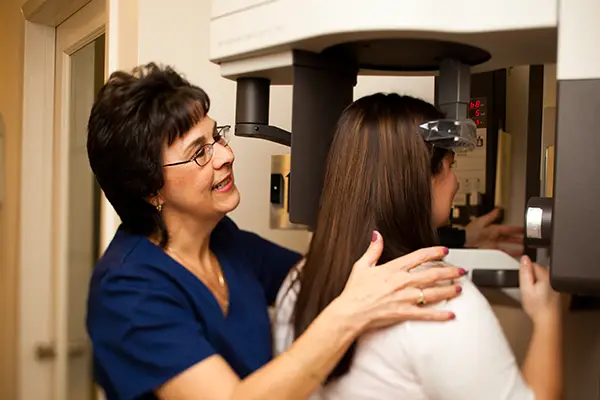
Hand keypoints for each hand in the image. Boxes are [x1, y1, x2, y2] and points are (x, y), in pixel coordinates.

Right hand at [335, 231, 466, 332]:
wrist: (351, 312)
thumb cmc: (355, 291)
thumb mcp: (362, 266)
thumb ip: (373, 249)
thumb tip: (376, 234)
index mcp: (393, 269)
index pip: (419, 257)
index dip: (434, 252)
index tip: (445, 250)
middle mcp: (403, 282)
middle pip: (432, 274)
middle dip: (449, 272)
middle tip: (461, 271)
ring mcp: (405, 298)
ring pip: (433, 293)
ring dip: (449, 290)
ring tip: (459, 288)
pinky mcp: (405, 313)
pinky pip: (427, 314)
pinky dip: (440, 315)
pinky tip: (451, 314)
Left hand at [465, 207, 523, 256]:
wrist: (462, 243)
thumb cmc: (469, 232)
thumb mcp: (481, 221)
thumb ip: (491, 216)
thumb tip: (498, 209)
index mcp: (493, 229)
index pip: (508, 229)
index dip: (516, 229)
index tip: (524, 229)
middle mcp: (494, 237)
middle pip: (509, 238)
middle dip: (518, 239)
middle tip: (528, 240)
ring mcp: (493, 245)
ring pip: (507, 247)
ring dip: (515, 248)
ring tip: (524, 249)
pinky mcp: (491, 252)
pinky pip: (502, 253)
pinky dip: (509, 255)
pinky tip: (514, 256)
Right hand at [519, 255, 561, 324]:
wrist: (548, 322)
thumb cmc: (537, 307)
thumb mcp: (525, 287)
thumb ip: (525, 271)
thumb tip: (525, 258)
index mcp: (547, 275)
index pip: (533, 264)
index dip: (525, 271)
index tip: (523, 281)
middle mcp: (555, 279)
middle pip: (538, 271)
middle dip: (531, 278)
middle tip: (527, 290)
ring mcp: (558, 287)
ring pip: (543, 279)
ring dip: (538, 284)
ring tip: (534, 296)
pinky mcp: (560, 294)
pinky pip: (548, 287)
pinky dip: (543, 291)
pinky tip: (540, 299)